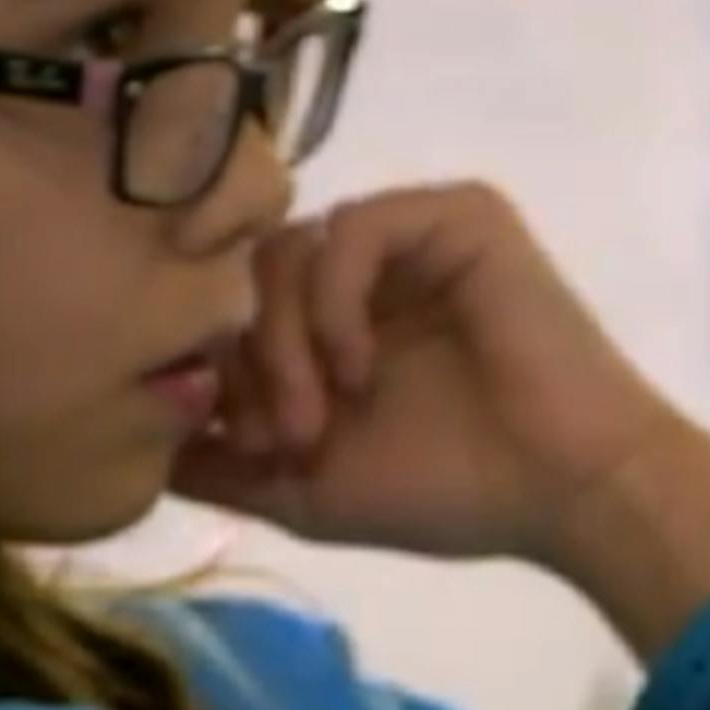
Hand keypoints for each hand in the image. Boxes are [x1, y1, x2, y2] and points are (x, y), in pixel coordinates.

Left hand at [173, 182, 699, 570]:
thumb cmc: (455, 494)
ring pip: (289, 248)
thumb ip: (225, 464)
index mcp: (334, 322)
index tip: (243, 449)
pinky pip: (352, 226)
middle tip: (278, 439)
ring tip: (318, 418)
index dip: (219, 372)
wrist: (567, 491)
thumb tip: (143, 448)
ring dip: (283, 340)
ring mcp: (411, 237)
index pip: (235, 307)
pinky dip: (335, 301)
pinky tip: (359, 367)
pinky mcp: (455, 215)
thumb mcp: (309, 492)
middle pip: (250, 273)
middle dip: (246, 361)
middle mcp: (367, 269)